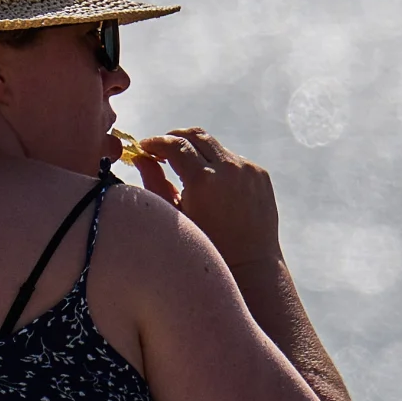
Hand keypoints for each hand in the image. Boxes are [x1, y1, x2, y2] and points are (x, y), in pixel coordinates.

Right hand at [129, 128, 283, 276]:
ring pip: (216, 147)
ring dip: (198, 152)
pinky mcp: (260, 175)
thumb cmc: (205, 247)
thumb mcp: (174, 216)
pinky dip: (219, 165)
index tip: (144, 147)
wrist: (250, 265)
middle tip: (161, 150)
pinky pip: (234, 160)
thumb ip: (154, 183)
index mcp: (203, 180)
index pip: (175, 144)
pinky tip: (211, 185)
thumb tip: (141, 157)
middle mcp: (229, 169)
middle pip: (197, 135)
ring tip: (184, 169)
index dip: (156, 142)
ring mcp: (248, 170)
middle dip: (175, 137)